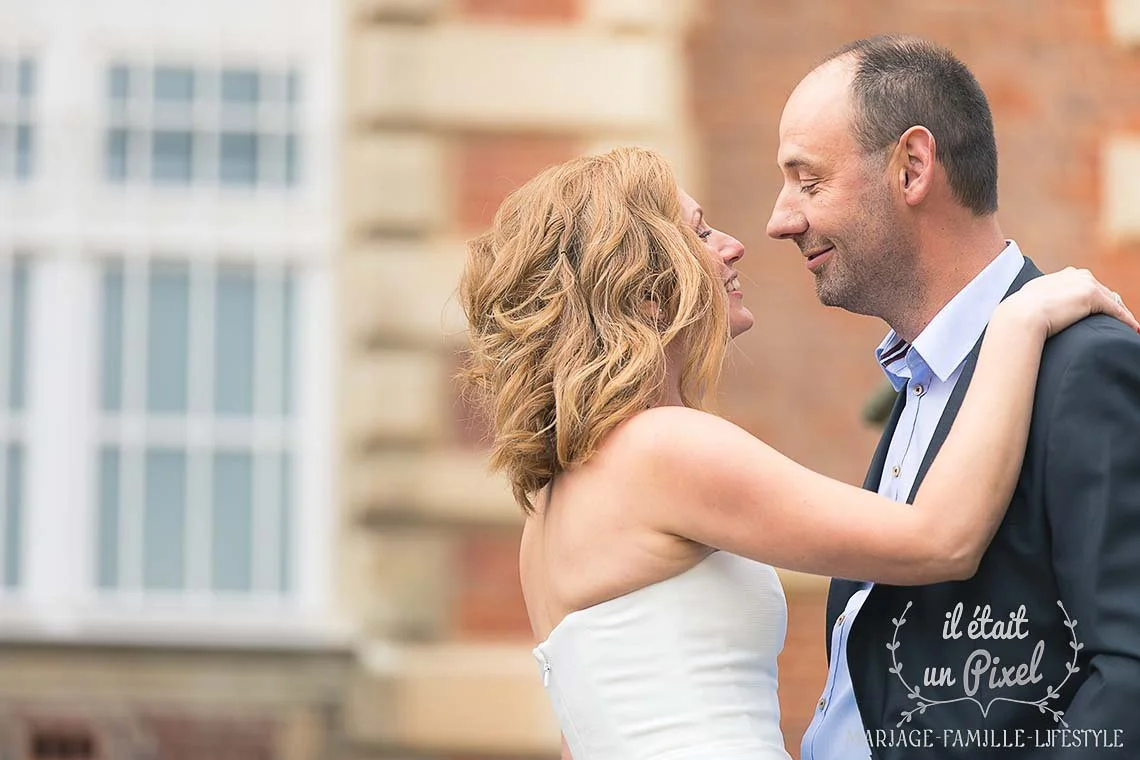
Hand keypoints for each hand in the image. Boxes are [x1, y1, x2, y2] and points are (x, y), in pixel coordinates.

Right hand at [997, 267, 1138, 338]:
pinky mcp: (1093, 296)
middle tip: (1119, 320)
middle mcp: (1075, 275)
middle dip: (1111, 305)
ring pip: (1111, 299)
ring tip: (1128, 325)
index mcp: (1061, 276)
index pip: (1085, 285)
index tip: (1099, 312)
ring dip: (1121, 313)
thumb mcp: (1029, 303)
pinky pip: (1116, 310)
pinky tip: (1133, 329)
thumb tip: (1032, 312)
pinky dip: (1126, 320)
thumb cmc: (1019, 315)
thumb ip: (1039, 302)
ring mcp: (1085, 284)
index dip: (1094, 300)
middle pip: (1102, 291)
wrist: (1020, 316)